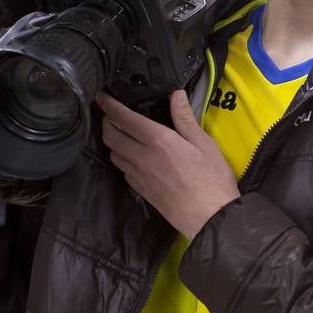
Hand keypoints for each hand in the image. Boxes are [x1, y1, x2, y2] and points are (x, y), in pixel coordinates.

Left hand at [97, 90, 239, 239]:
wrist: (208, 217)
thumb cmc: (211, 179)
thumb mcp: (204, 144)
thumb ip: (185, 118)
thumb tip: (176, 94)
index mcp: (158, 140)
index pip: (124, 118)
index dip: (109, 105)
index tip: (101, 97)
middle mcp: (142, 157)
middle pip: (110, 136)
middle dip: (107, 122)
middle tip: (113, 115)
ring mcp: (138, 175)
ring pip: (113, 153)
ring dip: (113, 141)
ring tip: (122, 134)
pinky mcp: (140, 189)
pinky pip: (122, 169)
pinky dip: (122, 158)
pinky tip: (134, 156)